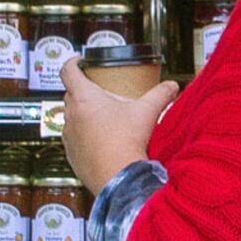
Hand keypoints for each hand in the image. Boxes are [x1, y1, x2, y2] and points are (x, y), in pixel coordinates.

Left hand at [62, 71, 175, 191]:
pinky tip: (102, 142)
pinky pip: (75, 140)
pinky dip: (85, 137)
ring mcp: (69, 137)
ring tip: (105, 120)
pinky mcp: (71, 155)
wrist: (119, 178)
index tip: (79, 62)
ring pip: (72, 118)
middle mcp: (71, 116)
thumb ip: (160, 95)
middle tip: (102, 94)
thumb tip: (172, 86)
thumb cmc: (126, 142)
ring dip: (84, 116)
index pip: (68, 71)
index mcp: (84, 98)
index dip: (72, 62)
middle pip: (71, 94)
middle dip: (84, 91)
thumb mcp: (147, 112)